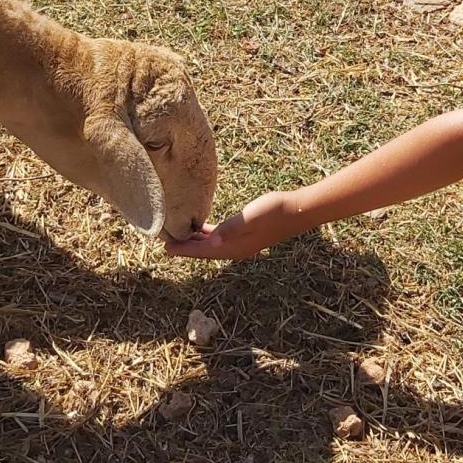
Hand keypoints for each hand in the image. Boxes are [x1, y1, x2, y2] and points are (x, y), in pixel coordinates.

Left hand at [164, 190, 298, 259]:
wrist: (296, 211)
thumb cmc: (273, 211)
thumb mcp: (250, 217)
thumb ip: (230, 228)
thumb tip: (212, 240)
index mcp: (234, 247)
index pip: (203, 251)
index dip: (184, 249)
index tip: (165, 248)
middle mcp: (235, 249)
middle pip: (204, 251)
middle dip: (186, 247)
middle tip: (165, 243)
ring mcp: (241, 244)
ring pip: (211, 246)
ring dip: (195, 243)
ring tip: (178, 237)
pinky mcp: (245, 236)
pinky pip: (220, 239)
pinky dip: (207, 236)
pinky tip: (201, 230)